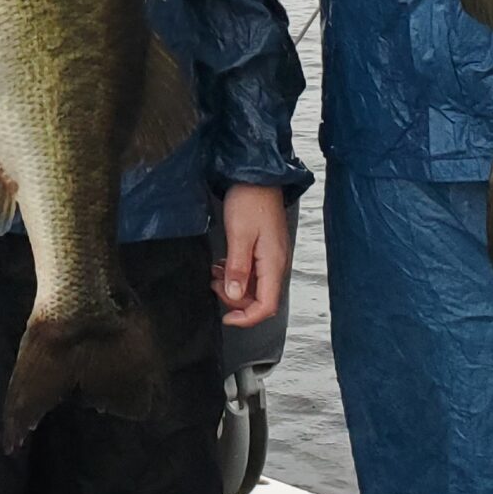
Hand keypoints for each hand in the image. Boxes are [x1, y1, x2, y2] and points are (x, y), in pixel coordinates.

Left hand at [213, 183, 291, 328]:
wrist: (257, 175)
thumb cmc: (251, 199)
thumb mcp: (238, 234)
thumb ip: (237, 268)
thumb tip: (236, 296)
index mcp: (274, 262)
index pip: (267, 306)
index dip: (247, 318)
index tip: (227, 318)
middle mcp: (277, 263)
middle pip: (261, 299)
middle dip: (236, 300)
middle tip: (215, 286)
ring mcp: (272, 256)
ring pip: (256, 286)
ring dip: (234, 286)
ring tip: (215, 274)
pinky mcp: (265, 248)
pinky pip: (253, 272)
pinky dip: (237, 274)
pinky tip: (222, 264)